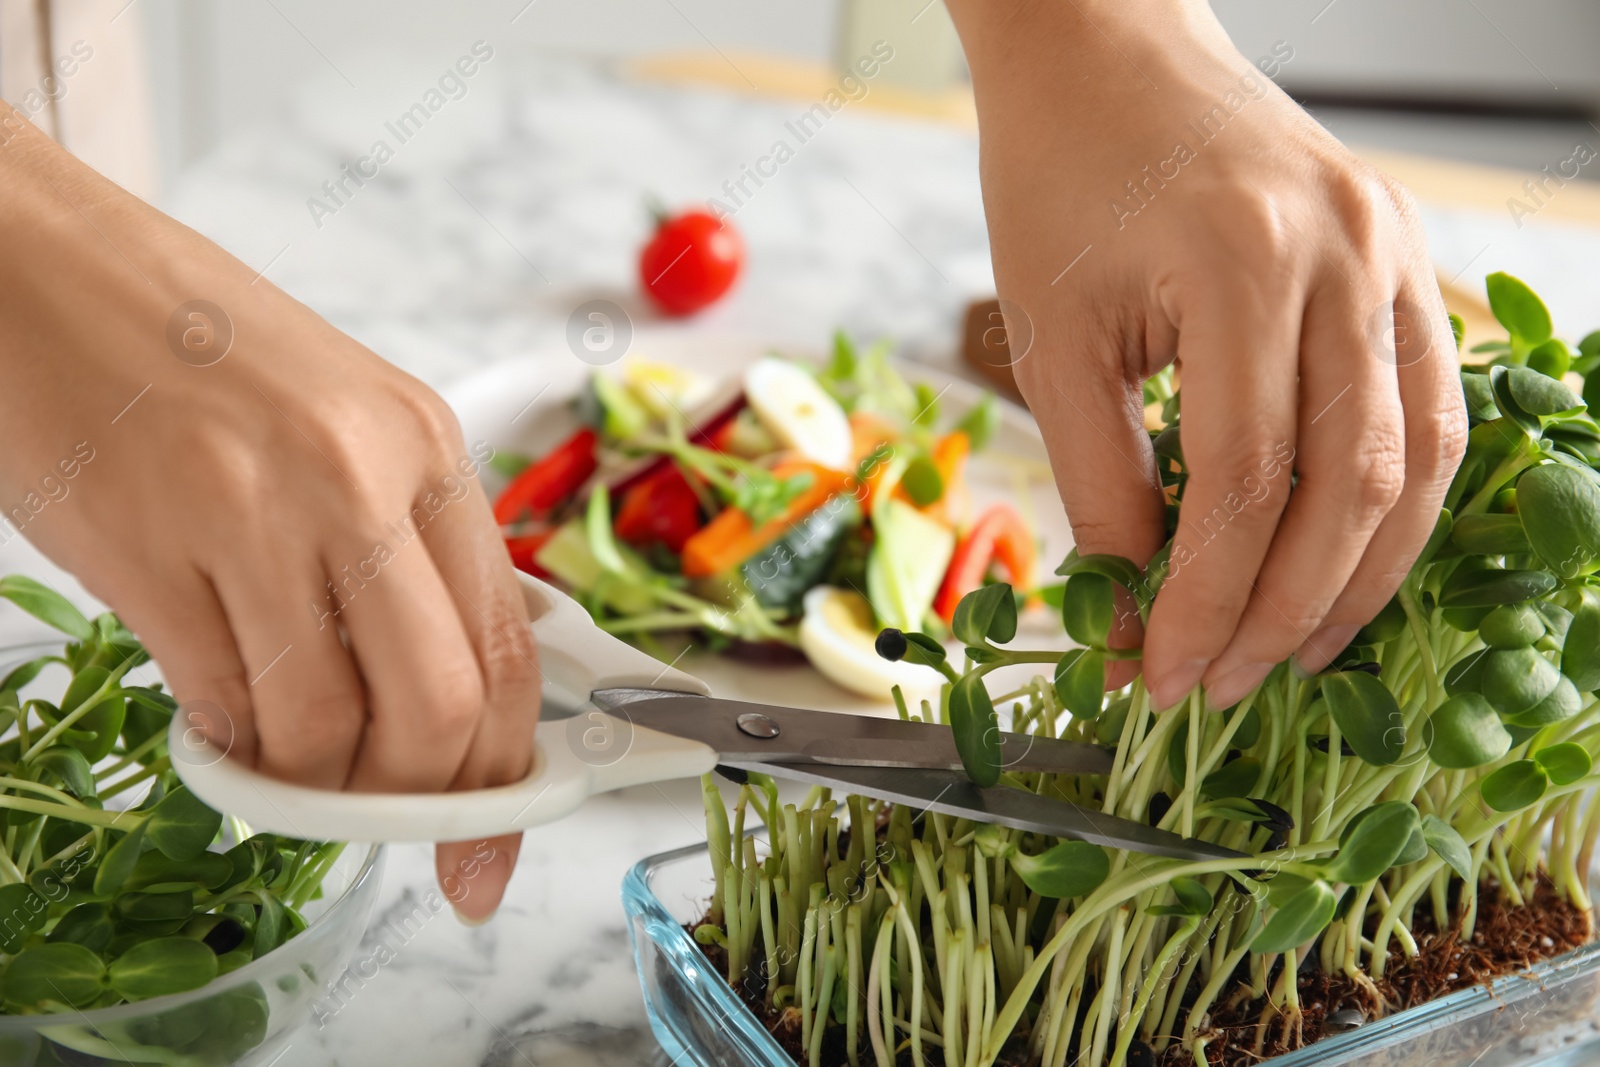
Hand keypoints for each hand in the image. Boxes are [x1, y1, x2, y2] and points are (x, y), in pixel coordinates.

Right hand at [0, 106, 536, 919]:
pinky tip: (216, 714)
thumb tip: (446, 705)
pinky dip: (229, 743)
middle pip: (440, 708)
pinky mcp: (150, 546)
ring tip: (272, 746)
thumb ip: (406, 550)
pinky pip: (221, 703)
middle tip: (367, 811)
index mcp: (429, 448)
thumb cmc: (195, 351)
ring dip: (303, 776)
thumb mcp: (347, 426)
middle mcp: (363, 479)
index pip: (509, 648)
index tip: (485, 851)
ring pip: (325, 726)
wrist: (38, 268)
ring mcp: (257, 511)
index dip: (506, 774)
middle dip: (410, 797)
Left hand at [948, 0, 1467, 709]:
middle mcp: (1345, 254)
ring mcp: (1392, 249)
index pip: (1243, 484)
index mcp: (1241, 265)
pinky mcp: (1404, 255)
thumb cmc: (1059, 183)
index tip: (1166, 679)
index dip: (1206, 603)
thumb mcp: (1053, 343)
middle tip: (1228, 682)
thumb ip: (1100, 487)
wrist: (1106, 56)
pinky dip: (1394, 497)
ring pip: (1415, 456)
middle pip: (1350, 483)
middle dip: (1285, 609)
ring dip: (1361, 574)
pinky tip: (1346, 557)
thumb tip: (1135, 617)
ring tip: (1296, 648)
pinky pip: (1429, 402)